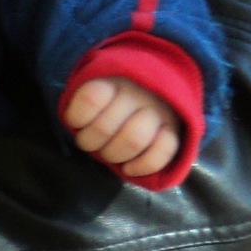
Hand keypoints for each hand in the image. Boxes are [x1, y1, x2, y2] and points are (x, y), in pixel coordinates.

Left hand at [62, 77, 182, 178]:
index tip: (77, 124)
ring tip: (109, 155)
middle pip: (105, 127)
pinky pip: (163, 151)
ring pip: (133, 140)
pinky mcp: (175, 130)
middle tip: (92, 144)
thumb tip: (75, 125)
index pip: (90, 99)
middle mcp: (136, 93)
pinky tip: (129, 169)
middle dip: (91, 143)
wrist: (155, 90)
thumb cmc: (114, 97)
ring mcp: (158, 111)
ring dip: (115, 155)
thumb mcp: (96, 90)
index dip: (77, 118)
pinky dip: (143, 166)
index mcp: (112, 81)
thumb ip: (84, 104)